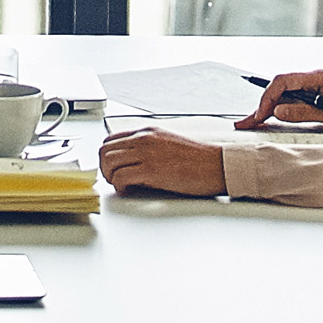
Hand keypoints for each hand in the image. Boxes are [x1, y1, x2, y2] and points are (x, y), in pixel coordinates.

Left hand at [96, 127, 226, 195]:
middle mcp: (144, 139)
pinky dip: (120, 187)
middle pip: (105, 150)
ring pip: (108, 162)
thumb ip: (148, 148)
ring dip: (110, 177)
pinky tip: (129, 191)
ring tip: (122, 186)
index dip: (107, 157)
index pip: (111, 139)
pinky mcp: (151, 170)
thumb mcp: (168, 144)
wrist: (217, 165)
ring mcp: (146, 153)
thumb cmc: (198, 159)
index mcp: (148, 132)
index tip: (112, 169)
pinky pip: (120, 178)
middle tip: (115, 180)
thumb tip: (132, 163)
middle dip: (105, 168)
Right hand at [241, 70, 322, 138]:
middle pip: (279, 88)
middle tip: (246, 122)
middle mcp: (314, 80)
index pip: (282, 82)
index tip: (260, 115)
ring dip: (268, 108)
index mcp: (318, 78)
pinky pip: (292, 101)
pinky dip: (279, 111)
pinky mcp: (317, 98)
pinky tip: (270, 119)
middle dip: (261, 105)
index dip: (267, 98)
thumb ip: (305, 112)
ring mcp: (315, 88)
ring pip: (283, 95)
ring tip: (252, 122)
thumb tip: (279, 111)